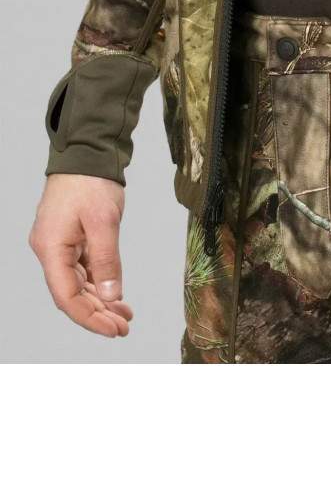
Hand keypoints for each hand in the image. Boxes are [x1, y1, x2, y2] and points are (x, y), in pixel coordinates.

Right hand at [29, 173, 132, 337]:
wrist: (87, 154)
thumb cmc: (91, 182)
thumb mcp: (103, 221)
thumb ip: (107, 259)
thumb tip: (112, 295)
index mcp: (51, 249)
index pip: (66, 296)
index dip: (89, 317)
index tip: (113, 330)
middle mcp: (51, 251)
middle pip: (72, 294)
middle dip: (98, 313)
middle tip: (124, 328)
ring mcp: (60, 246)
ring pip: (79, 284)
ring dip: (101, 301)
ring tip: (125, 315)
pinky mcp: (72, 239)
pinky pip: (85, 270)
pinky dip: (101, 283)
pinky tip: (117, 296)